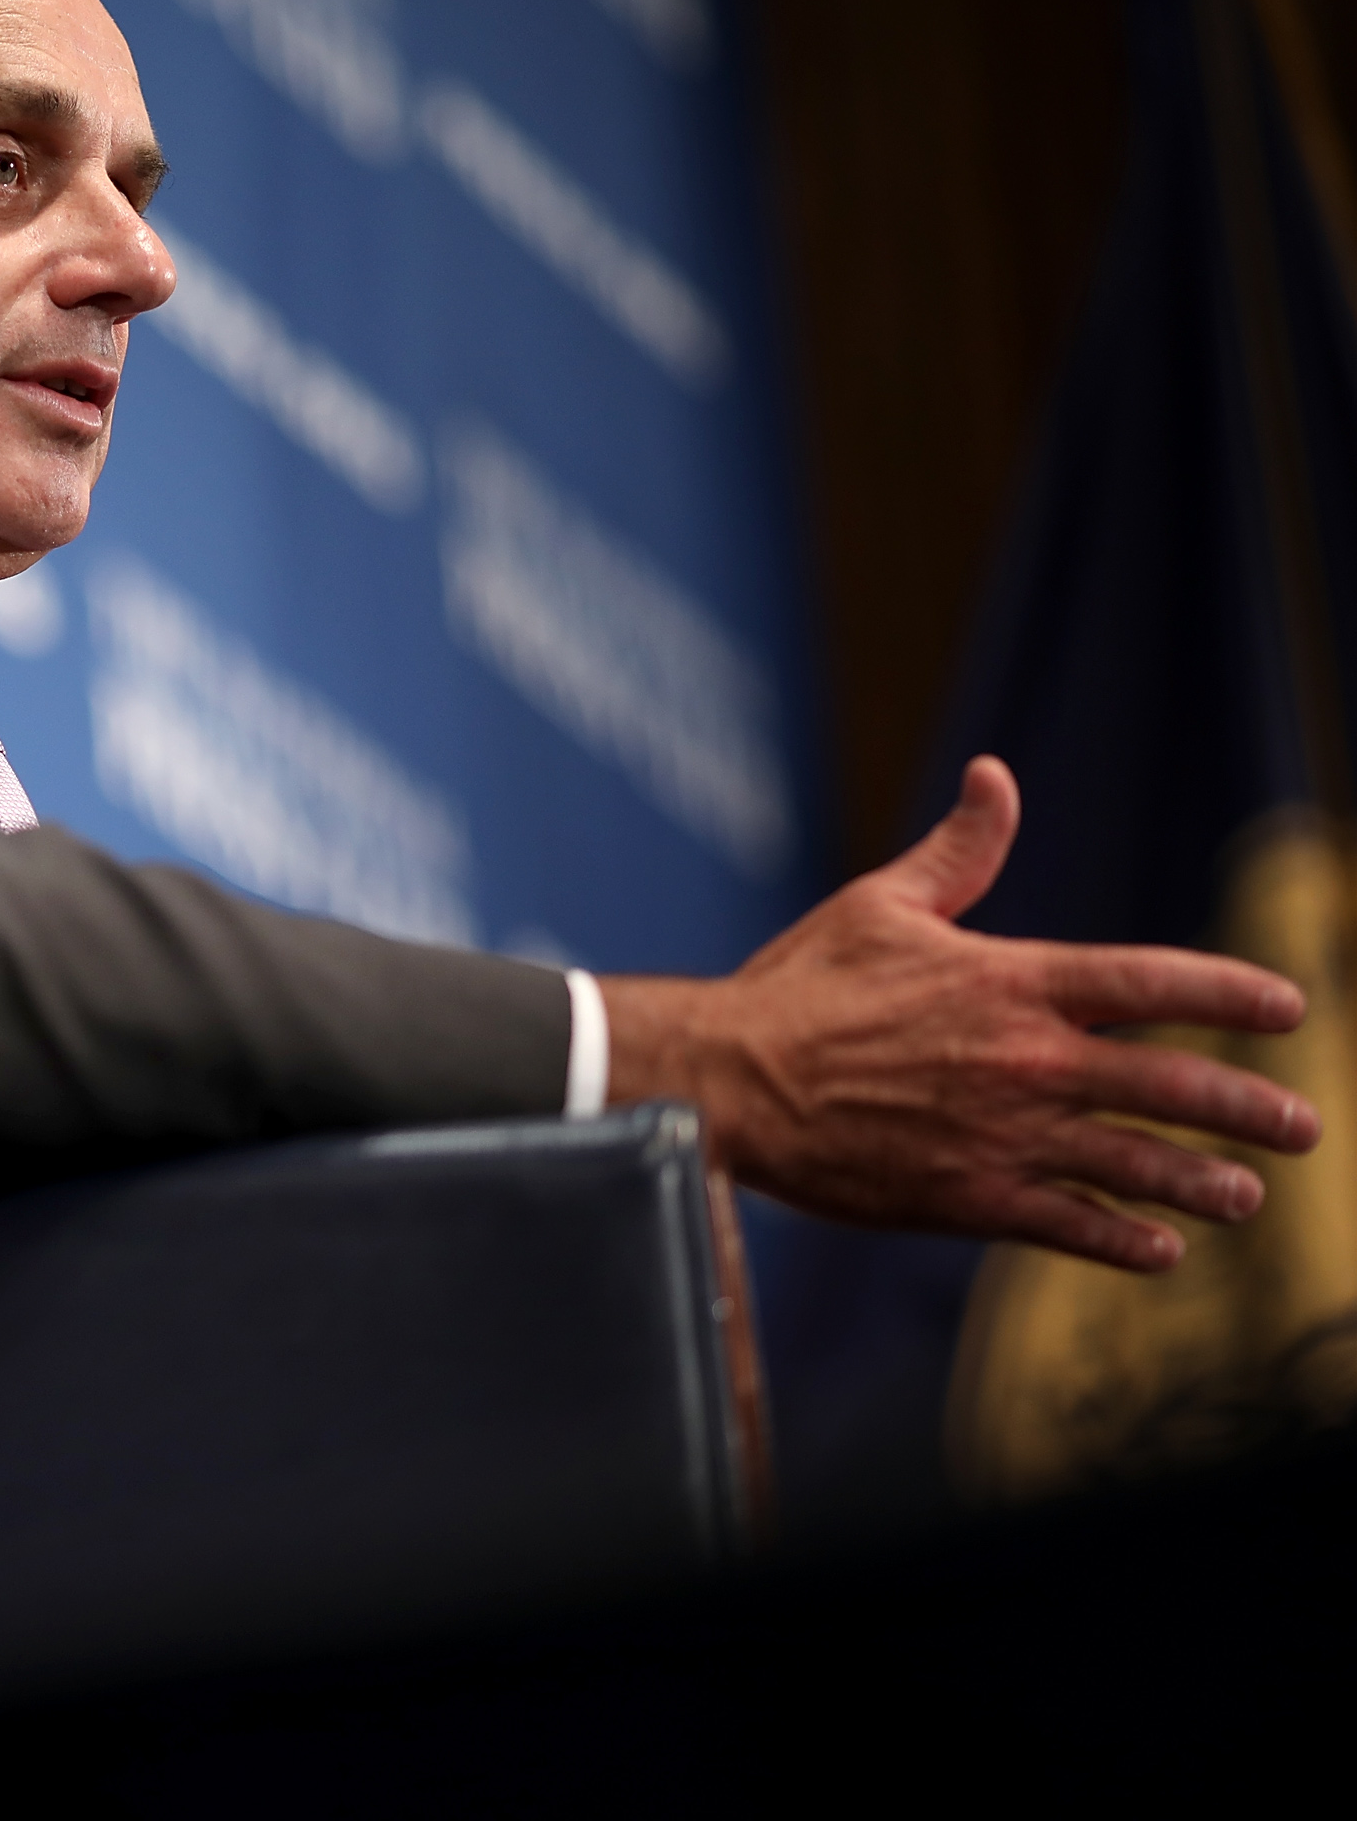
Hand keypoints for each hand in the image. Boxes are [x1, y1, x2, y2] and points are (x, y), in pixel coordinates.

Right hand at [601, 756, 1319, 1270]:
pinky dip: (1124, 1240)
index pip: (1152, 984)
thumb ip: (958, 851)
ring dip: (1204, 1183)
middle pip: (1172, 1087)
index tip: (1291, 1009)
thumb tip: (997, 777)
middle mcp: (1025, 1061)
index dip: (1232, 994)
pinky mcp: (965, 1197)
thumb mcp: (880, 903)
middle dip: (1251, 1110)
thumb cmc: (798, 987)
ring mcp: (1001, 1136)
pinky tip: (1162, 1249)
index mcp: (1011, 981)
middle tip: (1304, 1127)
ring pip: (1135, 1165)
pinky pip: (1069, 1225)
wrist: (728, 1080)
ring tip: (1247, 1196)